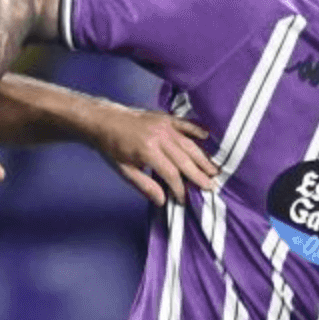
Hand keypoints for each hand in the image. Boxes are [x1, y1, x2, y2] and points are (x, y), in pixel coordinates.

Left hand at [94, 107, 218, 205]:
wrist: (104, 120)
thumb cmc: (112, 148)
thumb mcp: (125, 171)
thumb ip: (145, 186)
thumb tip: (162, 201)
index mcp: (148, 151)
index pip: (171, 174)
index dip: (180, 188)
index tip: (184, 199)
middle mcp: (159, 137)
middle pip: (185, 160)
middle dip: (199, 176)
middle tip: (212, 187)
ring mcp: (164, 125)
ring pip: (189, 144)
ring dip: (203, 158)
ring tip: (214, 170)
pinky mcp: (165, 117)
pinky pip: (185, 124)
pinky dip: (197, 130)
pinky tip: (207, 137)